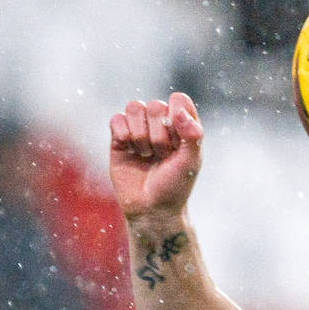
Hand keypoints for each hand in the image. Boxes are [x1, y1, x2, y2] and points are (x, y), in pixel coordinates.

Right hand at [108, 92, 203, 219]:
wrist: (151, 208)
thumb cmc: (175, 185)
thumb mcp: (191, 161)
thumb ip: (192, 133)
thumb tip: (178, 105)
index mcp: (183, 125)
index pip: (178, 101)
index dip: (177, 118)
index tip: (178, 142)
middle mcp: (161, 124)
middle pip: (155, 105)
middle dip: (159, 134)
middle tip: (162, 154)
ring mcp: (139, 129)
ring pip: (134, 108)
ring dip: (141, 135)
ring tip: (147, 154)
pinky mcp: (119, 138)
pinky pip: (116, 119)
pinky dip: (122, 133)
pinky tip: (129, 149)